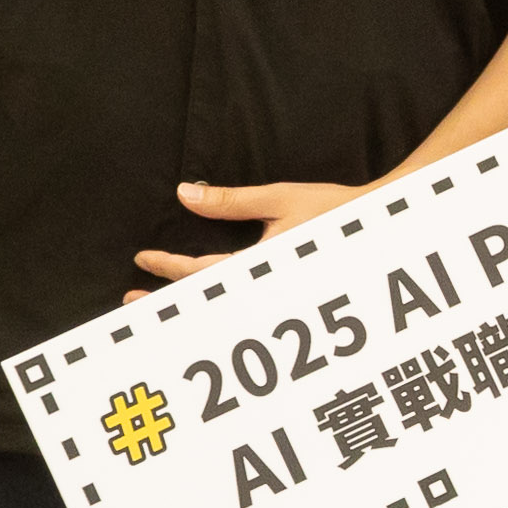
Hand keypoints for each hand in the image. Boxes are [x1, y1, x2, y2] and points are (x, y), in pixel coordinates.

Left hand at [130, 176, 366, 292]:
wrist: (377, 228)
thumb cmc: (332, 211)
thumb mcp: (279, 199)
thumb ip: (230, 201)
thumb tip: (185, 194)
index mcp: (262, 267)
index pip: (203, 273)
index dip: (169, 267)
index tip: (143, 259)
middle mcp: (266, 290)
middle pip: (205, 304)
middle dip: (165, 306)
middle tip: (130, 304)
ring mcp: (277, 299)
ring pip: (222, 312)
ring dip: (186, 312)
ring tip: (155, 312)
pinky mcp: (287, 298)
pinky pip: (241, 307)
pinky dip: (213, 309)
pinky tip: (199, 308)